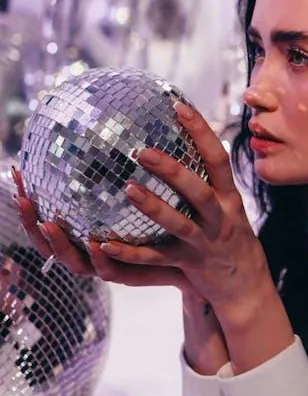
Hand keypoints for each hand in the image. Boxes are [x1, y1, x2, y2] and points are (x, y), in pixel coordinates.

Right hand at [12, 165, 186, 290]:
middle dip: (33, 224)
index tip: (18, 173)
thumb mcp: (146, 188)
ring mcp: (111, 267)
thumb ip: (127, 167)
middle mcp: (94, 253)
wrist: (202, 255)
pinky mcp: (135, 276)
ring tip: (49, 223)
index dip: (29, 202)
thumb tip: (112, 120)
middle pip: (50, 244)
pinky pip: (114, 272)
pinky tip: (99, 243)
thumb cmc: (171, 217)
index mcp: (89, 232)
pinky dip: (102, 259)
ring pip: (75, 263)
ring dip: (60, 243)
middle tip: (24, 198)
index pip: (47, 221)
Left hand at [90, 102, 269, 312]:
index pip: (218, 159)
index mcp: (228, 198)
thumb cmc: (231, 239)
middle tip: (142, 151)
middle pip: (199, 191)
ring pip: (180, 224)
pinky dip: (132, 254)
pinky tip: (108, 245)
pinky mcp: (190, 266)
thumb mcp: (228, 206)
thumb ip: (207, 182)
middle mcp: (221, 218)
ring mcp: (205, 243)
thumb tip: (180, 145)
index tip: (179, 107)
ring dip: (154, 207)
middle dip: (173, 171)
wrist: (248, 287)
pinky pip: (158, 259)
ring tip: (129, 189)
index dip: (201, 132)